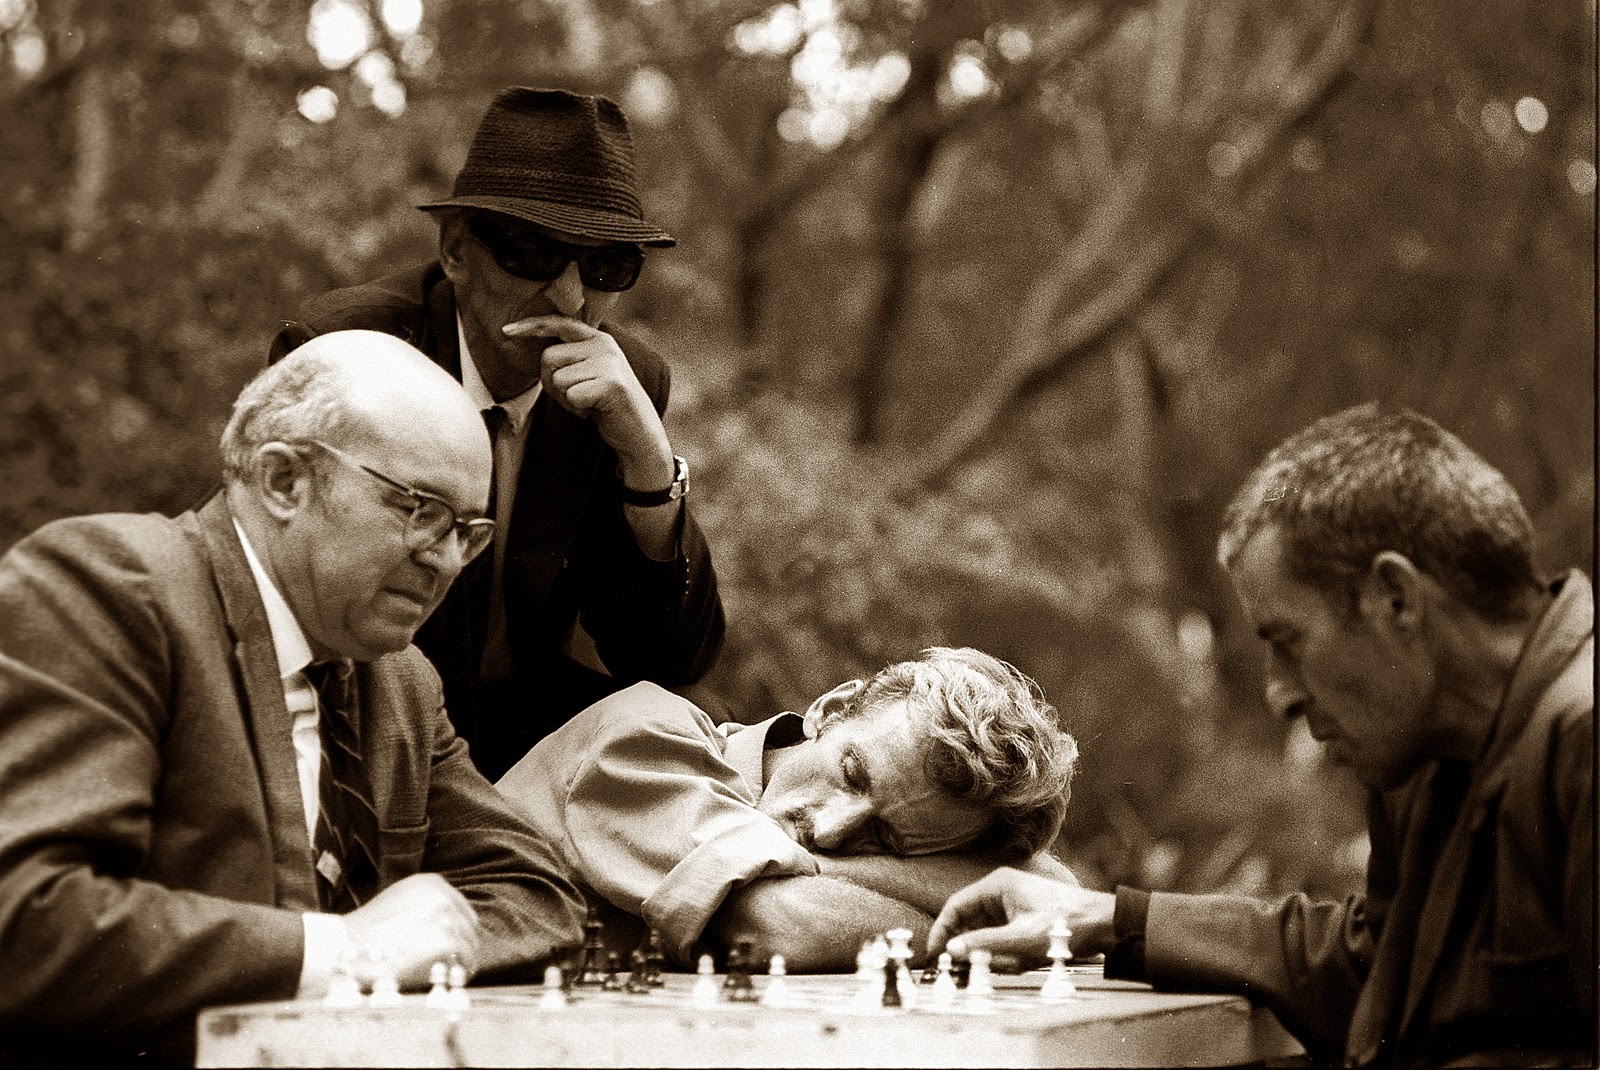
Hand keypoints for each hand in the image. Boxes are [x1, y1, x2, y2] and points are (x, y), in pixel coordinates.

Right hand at [342, 873, 480, 988]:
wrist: (346, 948)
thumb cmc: (367, 933)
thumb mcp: (399, 903)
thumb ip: (425, 908)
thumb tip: (452, 927)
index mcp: (431, 883)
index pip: (460, 908)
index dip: (459, 930)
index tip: (455, 947)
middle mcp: (443, 895)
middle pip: (469, 925)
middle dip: (463, 945)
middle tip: (455, 965)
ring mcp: (446, 916)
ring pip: (470, 944)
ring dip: (463, 961)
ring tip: (451, 975)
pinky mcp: (447, 940)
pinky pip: (466, 960)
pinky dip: (461, 972)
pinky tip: (451, 980)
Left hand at [503, 315, 673, 489]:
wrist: (638, 430)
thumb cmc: (603, 403)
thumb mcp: (587, 372)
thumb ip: (568, 358)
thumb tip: (539, 353)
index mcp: (597, 338)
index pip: (559, 323)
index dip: (531, 326)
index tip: (506, 331)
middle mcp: (604, 345)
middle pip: (548, 358)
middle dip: (552, 383)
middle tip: (575, 395)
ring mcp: (609, 363)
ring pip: (557, 379)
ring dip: (565, 398)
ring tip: (588, 402)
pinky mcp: (610, 384)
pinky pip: (570, 395)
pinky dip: (576, 409)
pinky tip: (594, 410)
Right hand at [926, 867, 1114, 962]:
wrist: (1102, 926)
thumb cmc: (1064, 925)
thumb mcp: (1020, 939)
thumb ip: (982, 943)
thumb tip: (951, 950)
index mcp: (997, 886)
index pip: (956, 906)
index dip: (942, 931)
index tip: (935, 954)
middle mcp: (1001, 893)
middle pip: (972, 924)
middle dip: (979, 949)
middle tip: (984, 966)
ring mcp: (1012, 907)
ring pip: (988, 937)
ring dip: (999, 955)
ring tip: (1021, 961)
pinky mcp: (1022, 921)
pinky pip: (1003, 941)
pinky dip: (1010, 956)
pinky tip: (1028, 960)